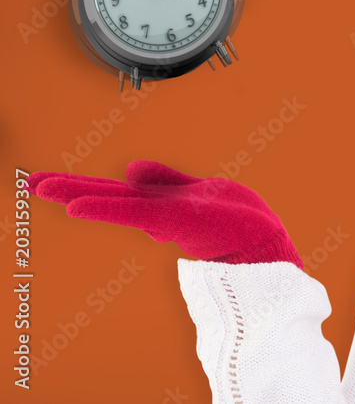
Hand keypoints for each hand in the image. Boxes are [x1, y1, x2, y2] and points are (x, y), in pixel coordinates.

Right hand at [28, 161, 302, 268]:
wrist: (266, 246)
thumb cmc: (240, 222)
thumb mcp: (200, 190)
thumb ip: (166, 181)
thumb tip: (130, 168)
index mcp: (163, 203)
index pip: (118, 191)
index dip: (84, 186)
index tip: (48, 182)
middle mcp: (160, 210)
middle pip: (108, 195)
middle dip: (70, 188)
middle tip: (29, 182)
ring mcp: (166, 216)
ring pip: (116, 201)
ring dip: (78, 193)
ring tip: (41, 187)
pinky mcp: (177, 220)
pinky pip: (136, 211)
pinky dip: (106, 208)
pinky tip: (77, 207)